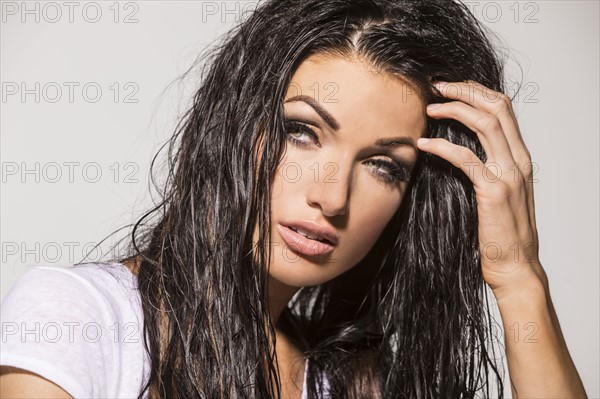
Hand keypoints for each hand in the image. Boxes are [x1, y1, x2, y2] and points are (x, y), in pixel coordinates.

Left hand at [417, 80, 545, 298]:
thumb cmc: (501, 233)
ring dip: (454, 109)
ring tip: (429, 107)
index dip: (476, 91)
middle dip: (465, 90)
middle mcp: (519, 160)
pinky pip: (465, 158)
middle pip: (496, 106)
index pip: (503, 108)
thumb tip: (462, 149)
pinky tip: (423, 145)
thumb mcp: (499, 193)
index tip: (450, 88)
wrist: (515, 267)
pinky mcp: (493, 191)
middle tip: (436, 86)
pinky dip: (442, 146)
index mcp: (520, 158)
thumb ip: (488, 168)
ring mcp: (509, 174)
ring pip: (485, 123)